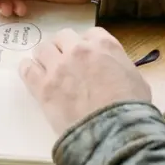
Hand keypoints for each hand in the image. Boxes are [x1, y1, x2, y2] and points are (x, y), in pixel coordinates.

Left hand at [19, 27, 151, 133]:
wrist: (114, 131)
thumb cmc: (132, 109)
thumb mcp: (137, 80)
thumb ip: (120, 68)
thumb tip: (113, 72)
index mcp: (105, 45)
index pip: (91, 34)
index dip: (88, 45)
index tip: (87, 57)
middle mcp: (79, 50)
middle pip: (63, 37)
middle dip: (64, 48)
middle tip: (66, 62)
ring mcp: (59, 67)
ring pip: (43, 49)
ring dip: (46, 57)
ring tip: (48, 69)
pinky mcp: (43, 86)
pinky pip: (27, 69)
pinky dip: (28, 69)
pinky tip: (31, 73)